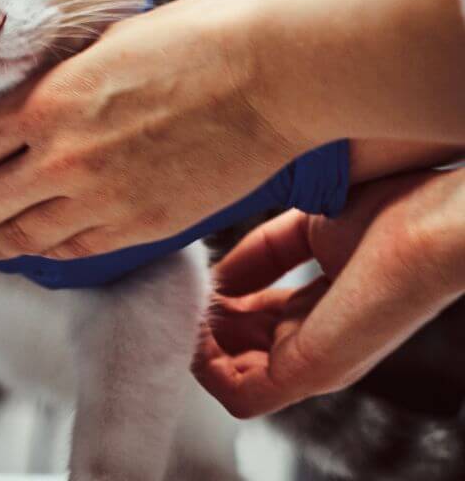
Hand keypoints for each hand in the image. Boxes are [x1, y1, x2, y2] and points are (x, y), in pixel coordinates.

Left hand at [0, 0, 310, 257]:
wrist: (269, 75)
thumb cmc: (197, 39)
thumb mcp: (109, 41)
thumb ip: (67, 78)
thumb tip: (47, 94)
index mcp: (47, 100)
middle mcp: (61, 155)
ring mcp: (101, 197)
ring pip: (25, 235)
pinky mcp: (142, 225)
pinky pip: (78, 250)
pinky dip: (48, 256)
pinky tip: (36, 255)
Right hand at [195, 168, 464, 416]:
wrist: (427, 225)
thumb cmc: (388, 213)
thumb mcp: (303, 227)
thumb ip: (258, 253)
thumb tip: (212, 277)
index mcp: (320, 308)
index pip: (251, 321)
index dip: (216, 299)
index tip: (193, 272)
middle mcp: (315, 341)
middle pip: (237, 351)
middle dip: (200, 321)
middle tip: (180, 287)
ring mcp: (312, 361)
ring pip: (231, 379)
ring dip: (197, 345)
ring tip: (182, 302)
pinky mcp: (309, 371)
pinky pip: (239, 396)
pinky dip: (206, 367)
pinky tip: (194, 324)